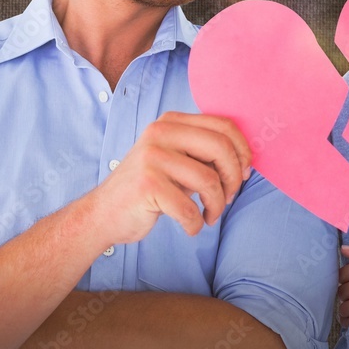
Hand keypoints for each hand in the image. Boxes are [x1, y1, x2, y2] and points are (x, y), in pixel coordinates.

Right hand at [95, 112, 252, 244]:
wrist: (104, 213)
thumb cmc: (150, 189)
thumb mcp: (177, 162)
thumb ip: (204, 155)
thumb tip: (245, 161)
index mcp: (171, 122)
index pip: (223, 125)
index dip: (242, 151)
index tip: (245, 173)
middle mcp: (160, 132)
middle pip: (220, 148)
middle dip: (234, 178)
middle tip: (230, 197)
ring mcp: (152, 157)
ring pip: (208, 181)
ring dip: (217, 206)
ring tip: (210, 215)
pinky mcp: (147, 185)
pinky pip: (190, 209)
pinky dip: (197, 224)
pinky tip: (191, 226)